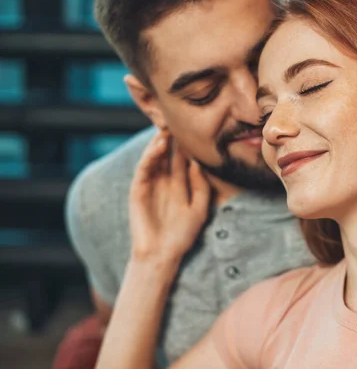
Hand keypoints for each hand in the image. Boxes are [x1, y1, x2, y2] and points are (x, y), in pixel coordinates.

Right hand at [128, 130, 209, 262]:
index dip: (187, 144)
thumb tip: (198, 163)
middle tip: (178, 118)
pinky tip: (158, 146)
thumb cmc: (182, 235)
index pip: (182, 158)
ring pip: (154, 158)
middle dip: (172, 137)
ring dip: (160, 143)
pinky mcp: (138, 190)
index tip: (195, 127)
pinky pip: (144, 170)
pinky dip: (150, 157)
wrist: (162, 255)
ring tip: (168, 128)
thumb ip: (200, 187)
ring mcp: (150, 184)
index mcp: (178, 184)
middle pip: (167, 154)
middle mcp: (163, 181)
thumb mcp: (199, 209)